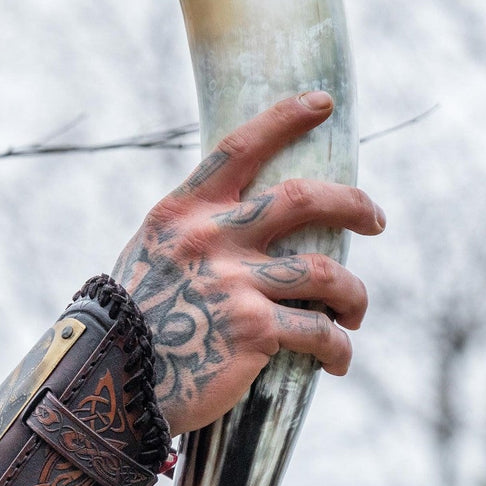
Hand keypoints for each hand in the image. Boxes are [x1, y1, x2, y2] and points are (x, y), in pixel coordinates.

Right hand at [112, 92, 385, 436]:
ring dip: (354, 294)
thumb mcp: (153, 257)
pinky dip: (338, 347)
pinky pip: (319, 332)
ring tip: (355, 312)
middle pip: (304, 199)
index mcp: (183, 213)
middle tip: (376, 220)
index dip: (285, 118)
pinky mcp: (253, 330)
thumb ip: (196, 234)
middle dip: (353, 205)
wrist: (109, 383)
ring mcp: (234, 282)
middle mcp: (211, 238)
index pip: (240, 148)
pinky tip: (337, 359)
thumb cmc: (134, 323)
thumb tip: (248, 225)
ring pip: (325, 272)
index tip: (322, 102)